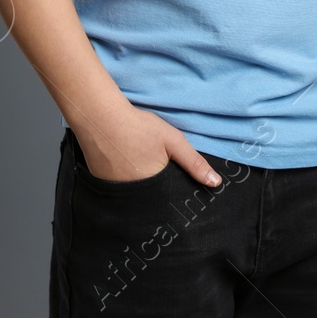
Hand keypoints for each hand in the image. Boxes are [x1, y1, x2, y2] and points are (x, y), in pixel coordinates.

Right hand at [74, 104, 221, 187]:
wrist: (100, 118)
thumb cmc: (140, 127)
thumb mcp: (174, 141)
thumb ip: (195, 163)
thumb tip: (216, 183)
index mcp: (155, 187)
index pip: (169, 199)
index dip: (174, 191)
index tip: (174, 180)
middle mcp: (134, 195)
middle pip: (152, 197)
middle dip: (158, 188)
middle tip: (154, 163)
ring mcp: (115, 191)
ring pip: (135, 193)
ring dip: (140, 184)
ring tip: (139, 161)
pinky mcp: (102, 184)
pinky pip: (119, 188)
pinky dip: (124, 179)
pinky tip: (125, 162)